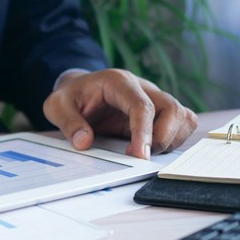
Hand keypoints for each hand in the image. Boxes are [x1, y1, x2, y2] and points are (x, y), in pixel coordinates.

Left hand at [42, 69, 196, 158]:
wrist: (78, 89)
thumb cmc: (71, 97)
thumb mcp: (57, 106)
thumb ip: (69, 123)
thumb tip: (85, 142)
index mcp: (119, 82)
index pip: (142, 105)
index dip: (144, 132)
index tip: (139, 156)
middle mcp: (143, 88)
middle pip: (172, 109)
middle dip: (163, 138)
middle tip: (140, 157)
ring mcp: (154, 99)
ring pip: (182, 116)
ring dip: (171, 140)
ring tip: (145, 152)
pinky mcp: (158, 113)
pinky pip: (181, 124)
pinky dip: (174, 139)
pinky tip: (152, 148)